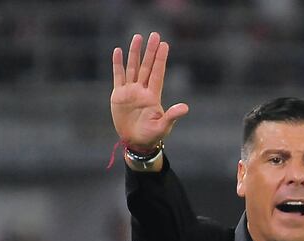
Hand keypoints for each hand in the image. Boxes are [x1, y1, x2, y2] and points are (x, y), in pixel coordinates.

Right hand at [111, 32, 188, 152]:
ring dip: (135, 53)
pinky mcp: (119, 95)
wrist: (135, 142)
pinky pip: (118, 76)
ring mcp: (130, 91)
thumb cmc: (152, 136)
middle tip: (154, 35)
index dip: (160, 59)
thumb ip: (172, 115)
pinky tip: (118, 51)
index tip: (165, 45)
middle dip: (150, 51)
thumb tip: (185, 108)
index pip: (157, 73)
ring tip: (137, 37)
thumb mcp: (163, 126)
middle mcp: (142, 90)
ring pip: (133, 68)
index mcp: (153, 96)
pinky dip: (118, 64)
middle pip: (146, 66)